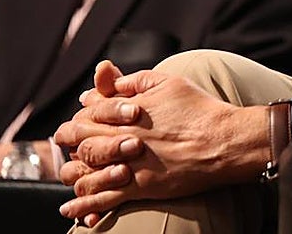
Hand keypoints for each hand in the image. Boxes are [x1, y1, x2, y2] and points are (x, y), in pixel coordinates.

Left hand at [54, 65, 267, 221]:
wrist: (223, 141)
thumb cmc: (200, 109)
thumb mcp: (170, 82)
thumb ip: (136, 80)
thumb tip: (110, 80)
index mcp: (126, 112)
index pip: (87, 113)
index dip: (83, 115)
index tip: (85, 118)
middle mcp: (121, 139)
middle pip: (79, 141)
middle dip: (70, 141)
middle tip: (68, 143)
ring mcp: (128, 165)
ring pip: (84, 172)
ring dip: (73, 173)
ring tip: (70, 174)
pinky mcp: (139, 187)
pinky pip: (102, 200)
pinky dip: (83, 206)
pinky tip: (71, 211)